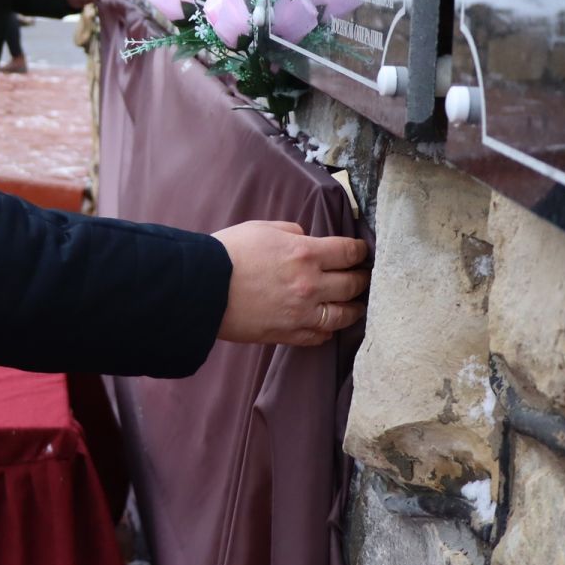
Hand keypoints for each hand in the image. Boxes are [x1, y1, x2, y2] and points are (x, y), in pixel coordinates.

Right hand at [212, 220, 369, 346]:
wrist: (201, 288)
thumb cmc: (227, 254)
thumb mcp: (262, 228)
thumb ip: (292, 232)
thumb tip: (306, 239)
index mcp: (305, 253)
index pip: (349, 252)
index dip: (360, 251)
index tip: (362, 252)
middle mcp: (310, 284)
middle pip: (353, 284)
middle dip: (361, 279)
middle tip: (363, 277)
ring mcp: (301, 313)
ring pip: (343, 315)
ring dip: (353, 308)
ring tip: (354, 305)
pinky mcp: (288, 334)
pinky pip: (319, 336)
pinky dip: (327, 330)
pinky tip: (327, 325)